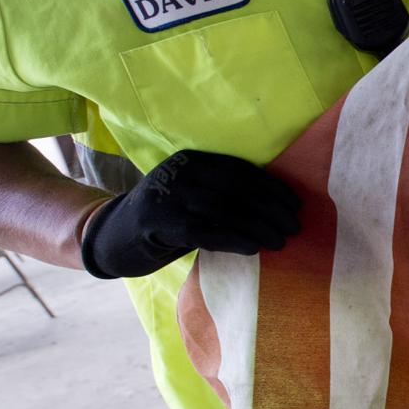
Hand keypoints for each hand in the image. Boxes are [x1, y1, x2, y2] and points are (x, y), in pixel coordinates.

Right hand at [80, 150, 301, 278]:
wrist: (112, 237)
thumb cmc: (167, 218)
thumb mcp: (193, 195)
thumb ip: (224, 193)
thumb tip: (278, 206)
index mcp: (192, 160)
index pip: (241, 170)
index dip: (272, 187)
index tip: (296, 205)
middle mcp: (179, 173)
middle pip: (237, 189)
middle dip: (271, 209)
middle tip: (295, 227)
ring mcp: (167, 197)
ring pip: (225, 210)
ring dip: (259, 227)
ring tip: (281, 241)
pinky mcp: (159, 224)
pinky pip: (206, 232)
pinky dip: (235, 239)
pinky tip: (254, 248)